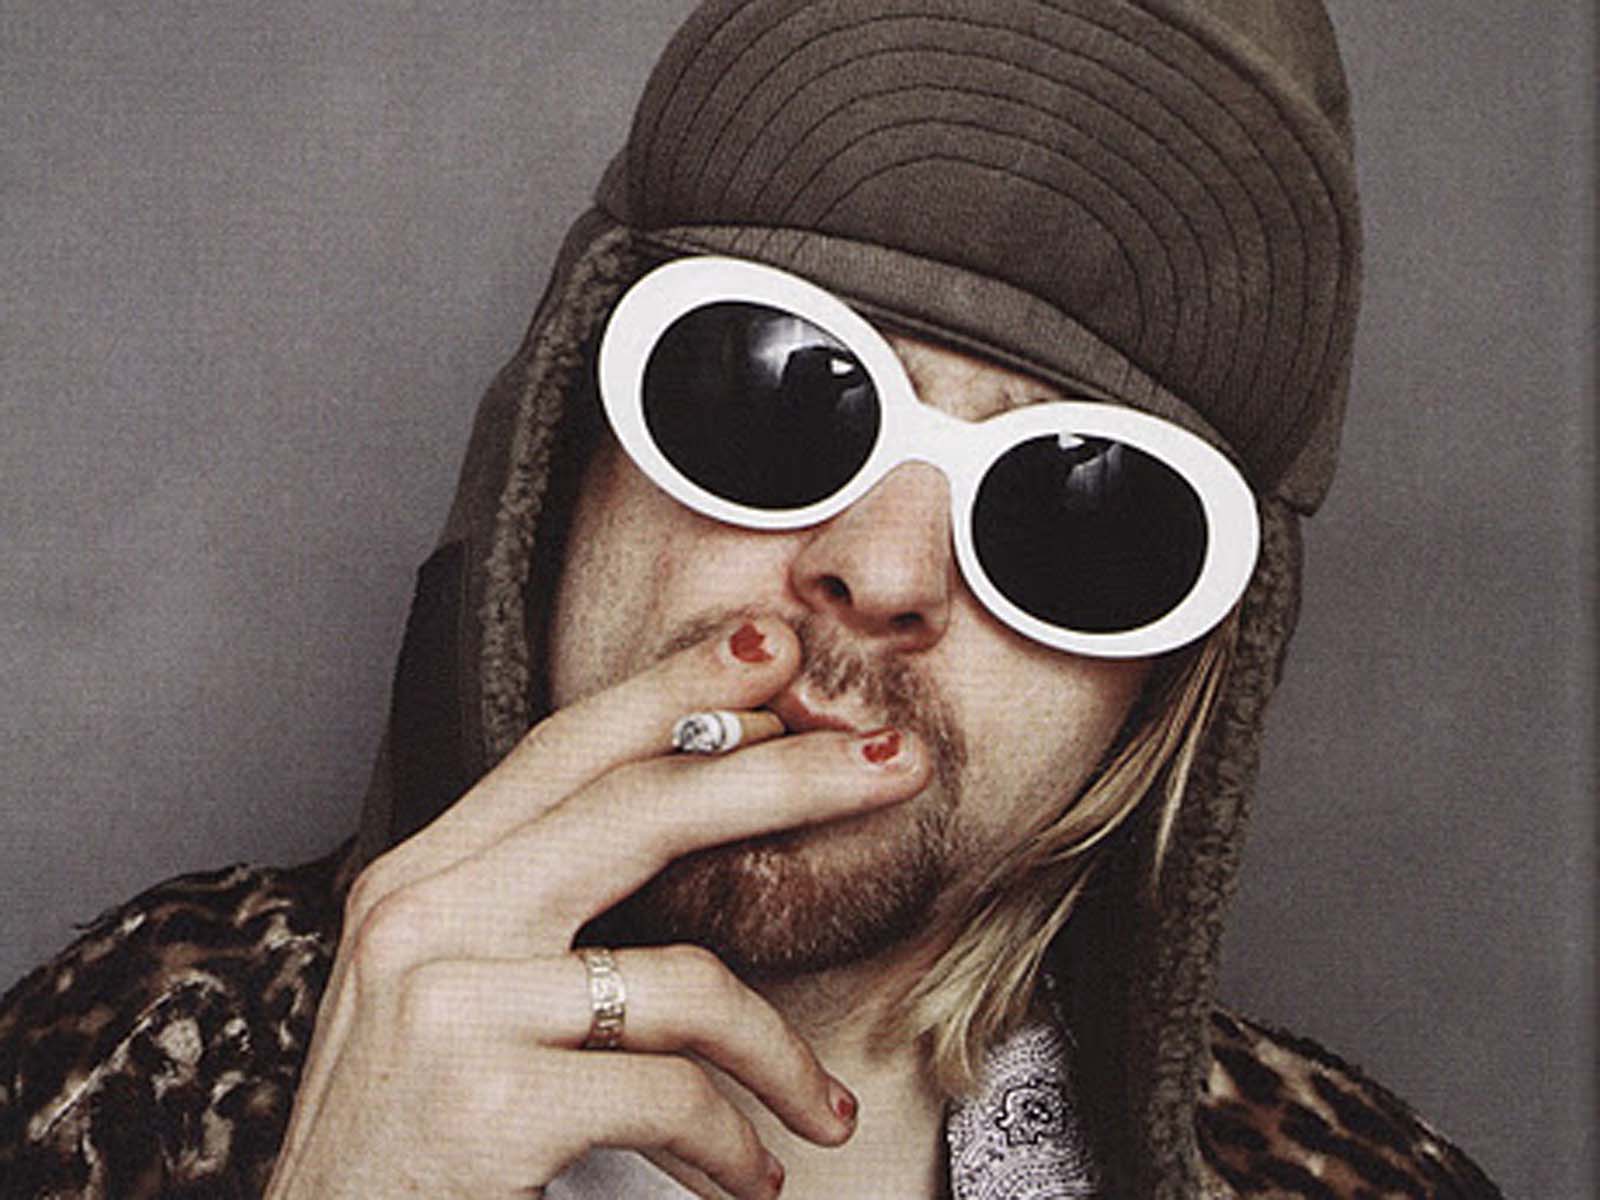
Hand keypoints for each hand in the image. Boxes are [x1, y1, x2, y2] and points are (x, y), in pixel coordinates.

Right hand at [263, 617, 929, 1198]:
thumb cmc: (405, 1143)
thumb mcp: (454, 996)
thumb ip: (541, 907)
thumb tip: (690, 816)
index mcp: (420, 880)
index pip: (564, 751)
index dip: (675, 691)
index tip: (771, 654)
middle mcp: (421, 919)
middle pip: (641, 808)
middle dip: (787, 778)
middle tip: (897, 763)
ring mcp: (448, 1004)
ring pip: (684, 979)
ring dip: (781, 1056)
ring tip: (823, 1110)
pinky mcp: (487, 1102)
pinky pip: (671, 1093)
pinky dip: (732, 1145)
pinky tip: (749, 1179)